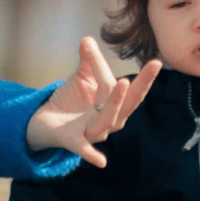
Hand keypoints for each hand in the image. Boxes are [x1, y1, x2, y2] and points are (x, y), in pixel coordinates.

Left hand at [23, 37, 160, 166]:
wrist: (44, 123)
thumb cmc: (69, 102)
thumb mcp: (82, 78)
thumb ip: (88, 61)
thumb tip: (87, 39)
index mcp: (114, 105)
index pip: (124, 88)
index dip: (131, 74)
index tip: (134, 56)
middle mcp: (109, 121)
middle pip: (129, 104)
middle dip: (142, 85)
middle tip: (156, 64)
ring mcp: (92, 132)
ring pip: (108, 119)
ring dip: (116, 102)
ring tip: (123, 82)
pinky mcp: (72, 141)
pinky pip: (83, 149)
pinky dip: (92, 155)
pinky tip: (101, 162)